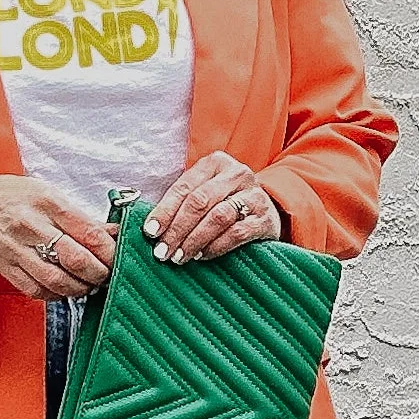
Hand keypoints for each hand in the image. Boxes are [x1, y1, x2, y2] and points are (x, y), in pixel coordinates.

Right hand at [0, 174, 114, 298]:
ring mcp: (16, 249)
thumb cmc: (15, 197)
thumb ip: (82, 218)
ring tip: (88, 284)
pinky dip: (56, 294)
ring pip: (57, 280)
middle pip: (76, 260)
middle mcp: (32, 226)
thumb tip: (113, 234)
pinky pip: (36, 290)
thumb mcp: (50, 195)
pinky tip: (64, 288)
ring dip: (80, 288)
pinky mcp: (5, 267)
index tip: (117, 258)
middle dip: (99, 273)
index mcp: (48, 203)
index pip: (90, 233)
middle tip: (106, 275)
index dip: (110, 252)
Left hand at [143, 155, 284, 264]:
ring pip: (218, 217)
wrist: (268, 210)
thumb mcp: (205, 192)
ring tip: (180, 256)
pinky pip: (236, 233)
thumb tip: (153, 228)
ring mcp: (254, 195)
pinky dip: (215, 246)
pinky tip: (202, 255)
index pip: (184, 187)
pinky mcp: (265, 219)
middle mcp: (236, 174)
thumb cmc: (226, 202)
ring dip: (194, 239)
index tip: (151, 231)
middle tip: (163, 251)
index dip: (164, 211)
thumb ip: (182, 203)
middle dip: (177, 229)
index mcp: (216, 163)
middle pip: (200, 201)